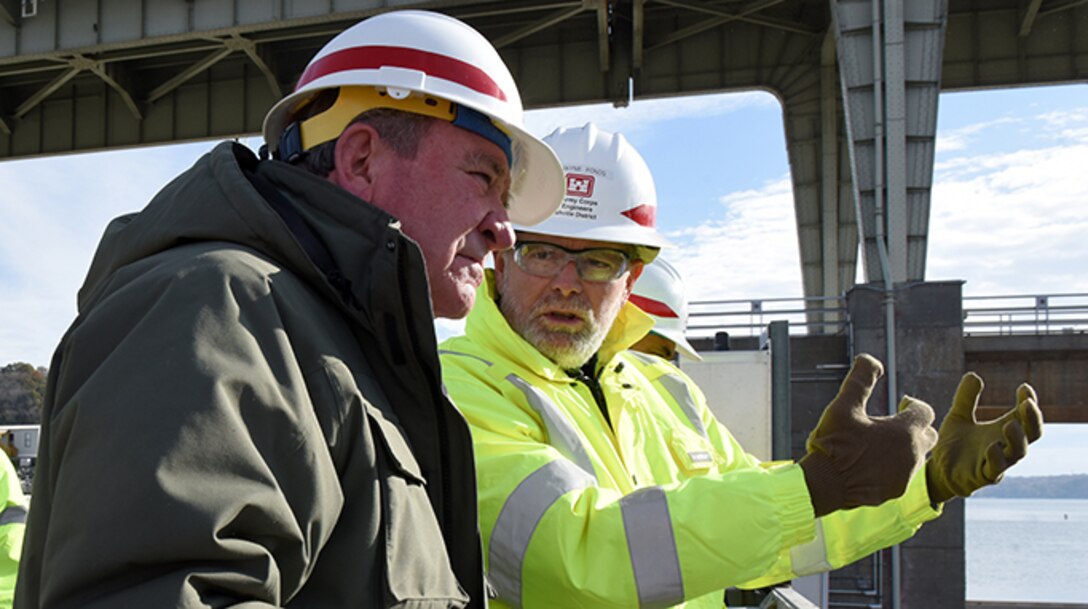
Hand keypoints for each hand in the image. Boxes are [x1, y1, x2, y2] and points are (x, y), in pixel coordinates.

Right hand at [799, 354, 938, 516]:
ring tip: (881, 443)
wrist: (824, 485)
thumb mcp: (844, 405)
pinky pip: (903, 474)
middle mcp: (912, 454)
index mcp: (905, 431)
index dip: (912, 405)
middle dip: (915, 427)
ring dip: (904, 447)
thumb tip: (870, 358)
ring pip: (917, 457)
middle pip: (928, 435)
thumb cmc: (834, 444)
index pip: (924, 412)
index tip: (899, 404)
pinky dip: (894, 466)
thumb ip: (861, 379)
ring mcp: (906, 475)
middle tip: (893, 423)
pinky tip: (873, 463)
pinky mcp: (896, 491)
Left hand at [925, 374, 1042, 503]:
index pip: (1025, 416)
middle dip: (1032, 419)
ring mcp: (997, 462)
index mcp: (1002, 429)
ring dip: (1017, 439)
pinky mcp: (983, 476)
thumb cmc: (954, 443)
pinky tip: (991, 447)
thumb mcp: (958, 416)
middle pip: (1031, 434)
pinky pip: (995, 470)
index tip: (1024, 388)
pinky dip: (996, 458)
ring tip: (1010, 425)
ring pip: (1018, 453)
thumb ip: (965, 398)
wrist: (938, 469)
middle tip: (1028, 404)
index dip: (1029, 402)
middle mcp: (1005, 445)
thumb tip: (973, 375)